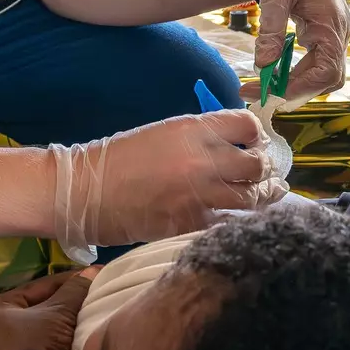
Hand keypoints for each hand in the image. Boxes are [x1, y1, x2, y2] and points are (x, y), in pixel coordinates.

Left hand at [0, 268, 98, 349]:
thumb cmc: (28, 349)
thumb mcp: (56, 317)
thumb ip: (73, 293)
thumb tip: (91, 270)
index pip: (41, 286)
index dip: (70, 281)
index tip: (95, 279)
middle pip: (35, 314)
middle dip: (62, 312)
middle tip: (91, 308)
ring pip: (30, 341)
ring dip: (53, 339)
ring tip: (81, 337)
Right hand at [50, 109, 267, 258]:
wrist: (87, 191)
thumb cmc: (121, 157)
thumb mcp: (164, 132)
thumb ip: (201, 137)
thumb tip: (234, 146)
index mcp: (195, 129)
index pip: (248, 125)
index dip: (254, 136)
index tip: (252, 144)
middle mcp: (204, 159)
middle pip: (258, 164)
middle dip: (262, 169)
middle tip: (258, 174)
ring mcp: (201, 194)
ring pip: (251, 198)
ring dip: (256, 198)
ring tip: (257, 197)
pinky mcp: (193, 224)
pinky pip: (230, 222)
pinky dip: (235, 220)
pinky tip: (235, 218)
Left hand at [245, 0, 347, 105]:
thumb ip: (272, 25)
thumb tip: (264, 63)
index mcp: (331, 21)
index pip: (327, 71)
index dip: (300, 88)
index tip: (268, 93)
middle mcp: (339, 31)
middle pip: (327, 79)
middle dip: (293, 92)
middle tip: (255, 94)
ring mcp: (334, 34)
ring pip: (322, 75)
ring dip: (293, 85)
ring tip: (259, 87)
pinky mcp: (324, 34)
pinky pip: (316, 64)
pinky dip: (295, 74)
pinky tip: (271, 73)